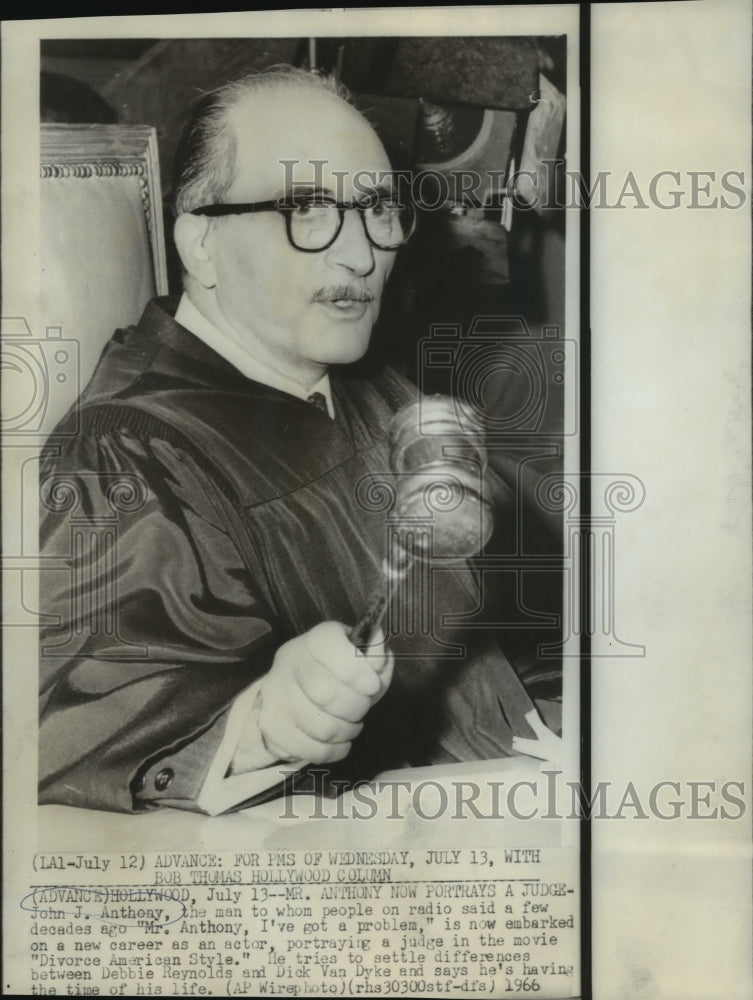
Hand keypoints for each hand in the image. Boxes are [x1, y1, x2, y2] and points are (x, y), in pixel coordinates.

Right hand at [238, 621, 392, 768]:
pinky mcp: (273, 728)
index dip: (358, 669)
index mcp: (314, 641)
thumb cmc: (334, 675)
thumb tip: (380, 658)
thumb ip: (373, 657)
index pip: (330, 647)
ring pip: (321, 727)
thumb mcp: (358, 660)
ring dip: (346, 731)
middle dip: (355, 706)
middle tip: (361, 708)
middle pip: (325, 692)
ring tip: (350, 725)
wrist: (288, 696)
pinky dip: (334, 750)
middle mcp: (289, 662)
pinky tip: (338, 741)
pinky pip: (312, 750)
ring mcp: (276, 696)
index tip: (371, 686)